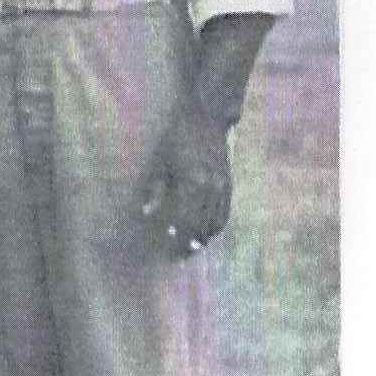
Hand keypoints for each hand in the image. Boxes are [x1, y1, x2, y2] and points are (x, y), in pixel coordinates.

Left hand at [138, 103, 234, 258]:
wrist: (205, 118)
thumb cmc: (175, 138)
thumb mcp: (159, 162)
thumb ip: (153, 189)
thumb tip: (146, 214)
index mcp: (192, 183)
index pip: (185, 220)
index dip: (177, 237)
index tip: (169, 250)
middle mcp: (211, 187)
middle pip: (202, 224)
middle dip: (191, 242)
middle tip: (180, 256)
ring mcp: (223, 185)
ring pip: (217, 220)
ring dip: (206, 236)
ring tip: (194, 249)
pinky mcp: (229, 182)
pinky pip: (226, 210)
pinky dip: (218, 224)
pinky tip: (209, 231)